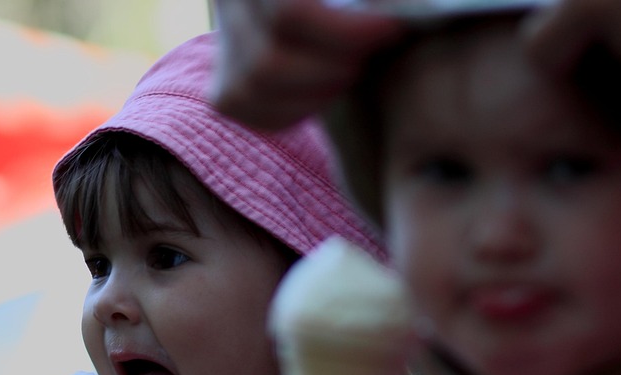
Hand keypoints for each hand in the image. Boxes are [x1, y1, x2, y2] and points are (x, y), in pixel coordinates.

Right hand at [210, 0, 402, 129]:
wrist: (288, 5)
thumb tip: (400, 10)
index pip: (287, 14)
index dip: (346, 31)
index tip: (391, 28)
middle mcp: (224, 10)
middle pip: (268, 63)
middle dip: (334, 67)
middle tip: (370, 52)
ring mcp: (220, 56)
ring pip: (259, 94)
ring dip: (321, 91)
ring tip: (351, 68)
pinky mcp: (226, 93)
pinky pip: (262, 117)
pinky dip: (303, 111)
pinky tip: (328, 87)